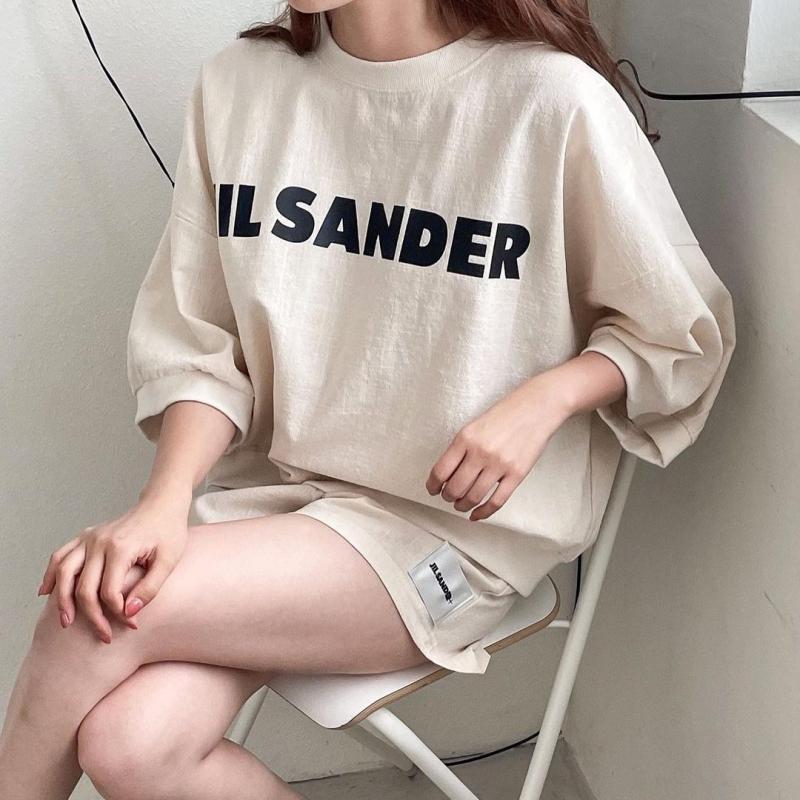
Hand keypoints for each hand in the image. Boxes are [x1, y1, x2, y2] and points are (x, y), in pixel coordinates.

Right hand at [37, 491, 191, 642]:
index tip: (132, 624)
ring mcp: (90, 537)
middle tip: (104, 637)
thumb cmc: (168, 531)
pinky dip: (51, 574)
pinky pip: (60, 555)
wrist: (161, 504)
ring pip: (64, 572)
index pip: (108, 591)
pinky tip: (47, 592)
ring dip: (61, 600)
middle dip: (92, 616)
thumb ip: (150, 587)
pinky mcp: (86, 536)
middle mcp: (99, 541)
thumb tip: (128, 613)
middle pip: (83, 587)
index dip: (117, 613)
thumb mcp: (169, 560)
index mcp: (121, 547)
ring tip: (66, 623)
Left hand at [426, 376, 571, 521]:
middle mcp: (480, 453)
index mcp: (465, 438)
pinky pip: (496, 502)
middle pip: (455, 488)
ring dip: (463, 506)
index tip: (433, 490)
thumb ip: (460, 448)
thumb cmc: (505, 414)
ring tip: (461, 505)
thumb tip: (446, 475)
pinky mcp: (517, 475)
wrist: (537, 407)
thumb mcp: (474, 426)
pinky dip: (483, 513)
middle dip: (448, 497)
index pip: (440, 471)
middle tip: (448, 497)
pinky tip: (476, 515)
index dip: (433, 485)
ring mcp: (499, 465)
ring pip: (473, 498)